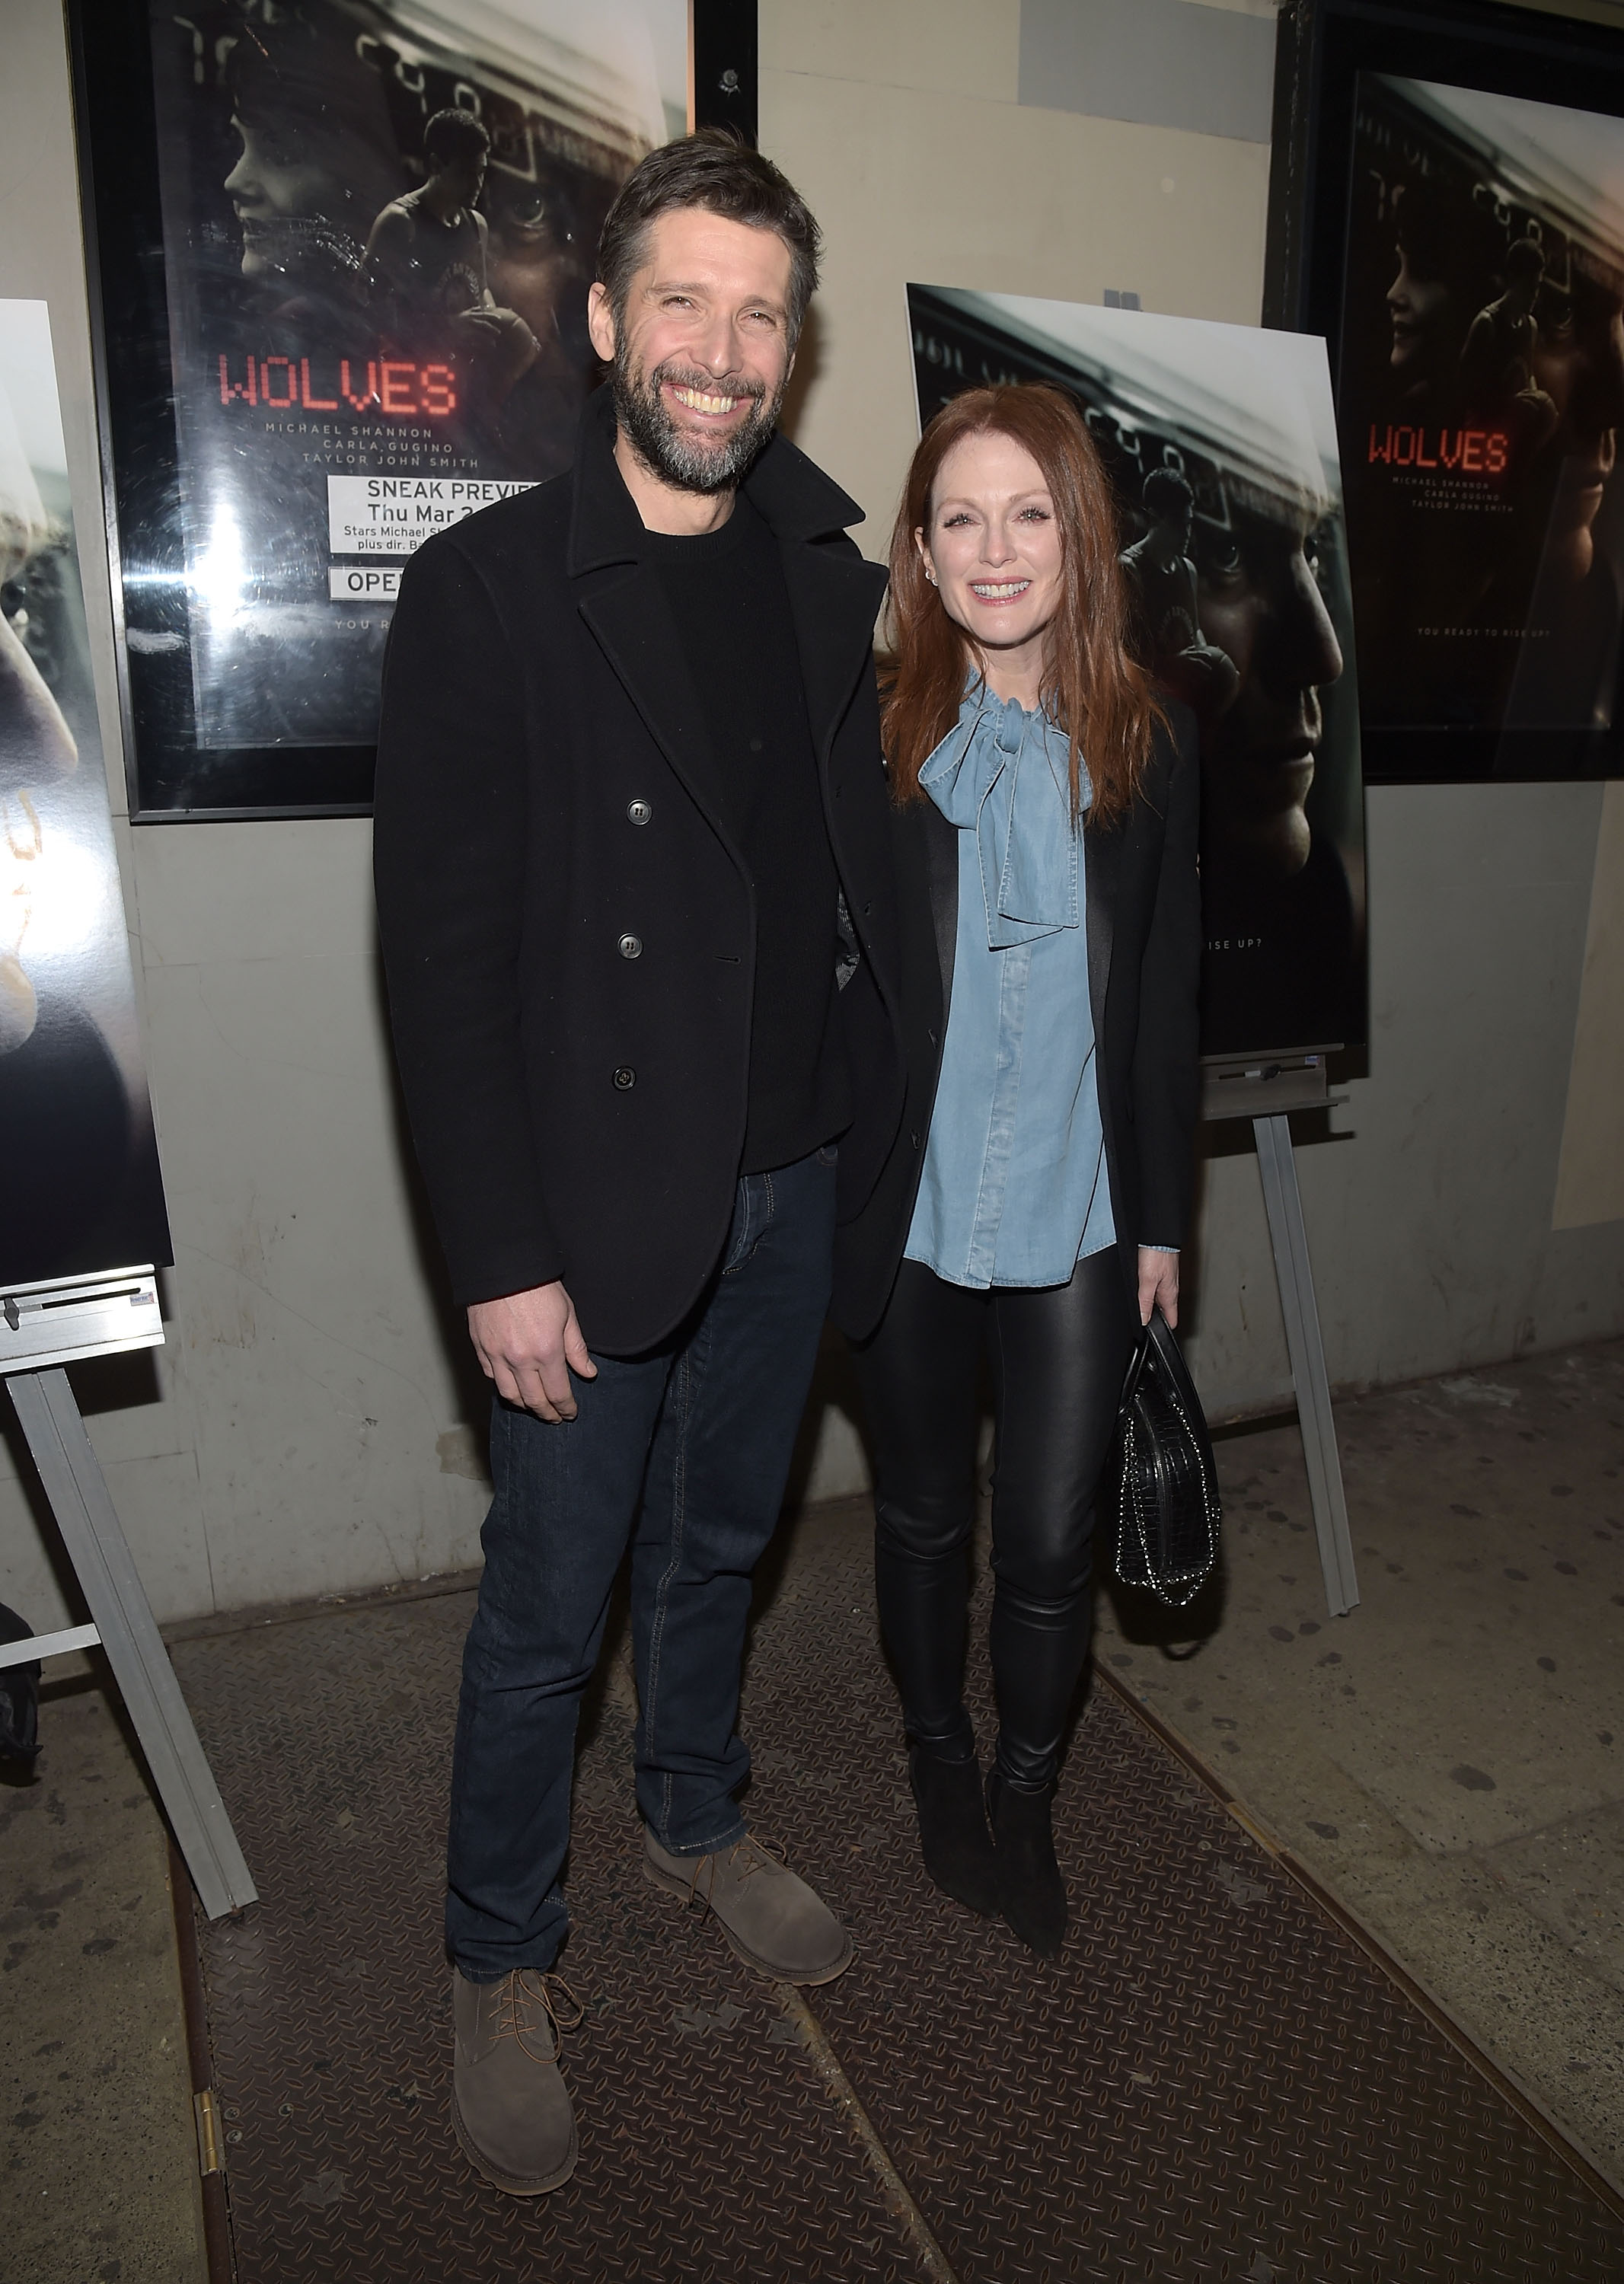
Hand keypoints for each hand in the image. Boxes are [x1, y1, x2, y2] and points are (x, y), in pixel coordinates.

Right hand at [467, 1281, 596, 1421]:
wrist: (502, 1267)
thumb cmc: (538, 1286)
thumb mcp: (568, 1314)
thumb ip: (577, 1348)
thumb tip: (588, 1373)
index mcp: (546, 1351)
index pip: (558, 1393)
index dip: (566, 1408)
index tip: (570, 1413)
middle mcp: (520, 1360)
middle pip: (534, 1401)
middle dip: (547, 1413)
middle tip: (555, 1417)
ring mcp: (497, 1356)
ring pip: (510, 1395)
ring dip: (524, 1405)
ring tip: (535, 1406)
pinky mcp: (481, 1348)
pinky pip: (491, 1377)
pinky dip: (503, 1385)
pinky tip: (513, 1385)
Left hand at [1136, 1247, 1178, 1329]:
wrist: (1158, 1233)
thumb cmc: (1157, 1253)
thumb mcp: (1147, 1280)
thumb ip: (1144, 1301)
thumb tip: (1143, 1320)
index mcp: (1169, 1294)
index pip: (1171, 1319)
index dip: (1163, 1330)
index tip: (1156, 1335)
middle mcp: (1169, 1288)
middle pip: (1164, 1310)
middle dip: (1154, 1318)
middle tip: (1144, 1324)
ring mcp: (1165, 1279)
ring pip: (1159, 1298)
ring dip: (1150, 1304)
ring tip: (1140, 1310)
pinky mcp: (1160, 1270)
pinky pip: (1155, 1286)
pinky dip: (1148, 1291)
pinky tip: (1141, 1290)